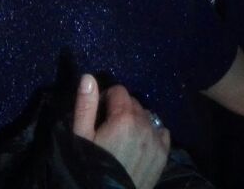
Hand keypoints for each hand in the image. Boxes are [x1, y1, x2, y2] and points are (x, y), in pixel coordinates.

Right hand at [71, 74, 169, 188]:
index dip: (106, 99)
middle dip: (121, 109)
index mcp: (124, 116)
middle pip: (134, 103)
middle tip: (107, 128)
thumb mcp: (80, 138)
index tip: (98, 115)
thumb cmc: (87, 168)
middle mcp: (145, 123)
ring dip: (136, 120)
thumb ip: (86, 106)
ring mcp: (157, 139)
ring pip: (147, 116)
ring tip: (121, 138)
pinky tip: (139, 144)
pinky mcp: (163, 154)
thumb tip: (88, 77)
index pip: (119, 91)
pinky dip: (151, 132)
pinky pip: (161, 131)